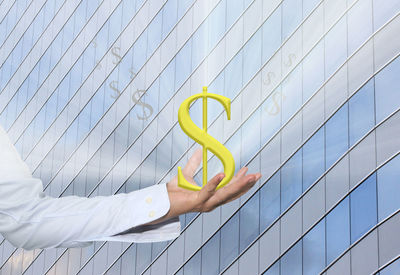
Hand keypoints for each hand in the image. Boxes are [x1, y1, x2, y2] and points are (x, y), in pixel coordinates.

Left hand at [145, 147, 261, 224]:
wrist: (160, 202)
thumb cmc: (172, 192)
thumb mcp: (186, 174)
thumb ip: (194, 163)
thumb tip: (200, 150)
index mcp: (210, 197)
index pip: (229, 189)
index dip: (240, 181)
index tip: (249, 171)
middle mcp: (210, 202)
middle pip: (232, 193)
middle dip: (246, 184)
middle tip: (258, 175)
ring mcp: (204, 203)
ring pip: (225, 194)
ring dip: (238, 184)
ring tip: (248, 175)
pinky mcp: (196, 202)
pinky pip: (208, 191)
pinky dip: (215, 182)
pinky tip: (223, 174)